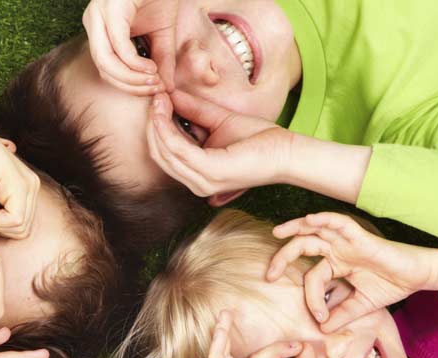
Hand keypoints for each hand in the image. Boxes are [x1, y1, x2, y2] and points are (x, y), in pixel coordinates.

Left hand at [82, 0, 178, 94]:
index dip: (130, 86)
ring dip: (132, 78)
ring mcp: (98, 15)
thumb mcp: (163, 36)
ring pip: (105, 62)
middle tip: (156, 88)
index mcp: (100, 29)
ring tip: (155, 79)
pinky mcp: (110, 9)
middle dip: (131, 86)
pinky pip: (117, 46)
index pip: (107, 70)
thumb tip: (166, 88)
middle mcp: (94, 22)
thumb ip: (162, 62)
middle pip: (103, 70)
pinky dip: (134, 64)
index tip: (156, 89)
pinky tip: (151, 68)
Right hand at [146, 91, 293, 203]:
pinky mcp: (210, 173)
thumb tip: (169, 95)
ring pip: (164, 151)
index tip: (157, 98)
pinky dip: (167, 128)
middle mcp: (197, 183)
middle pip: (159, 153)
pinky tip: (166, 109)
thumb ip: (194, 110)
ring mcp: (203, 181)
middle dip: (152, 123)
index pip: (164, 152)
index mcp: (198, 174)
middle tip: (154, 96)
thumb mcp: (217, 119)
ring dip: (157, 123)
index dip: (156, 125)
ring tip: (159, 99)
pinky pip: (177, 150)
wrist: (285, 150)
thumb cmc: (257, 138)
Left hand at [266, 212, 437, 332]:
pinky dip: (324, 219)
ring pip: (315, 229)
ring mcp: (347, 241)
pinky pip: (339, 222)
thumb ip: (341, 315)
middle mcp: (338, 249)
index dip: (311, 298)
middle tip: (270, 274)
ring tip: (277, 233)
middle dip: (283, 257)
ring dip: (294, 228)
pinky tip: (309, 220)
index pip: (312, 277)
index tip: (320, 317)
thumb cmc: (391, 286)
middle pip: (303, 246)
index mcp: (336, 263)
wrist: (416, 277)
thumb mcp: (360, 306)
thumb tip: (322, 329)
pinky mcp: (360, 236)